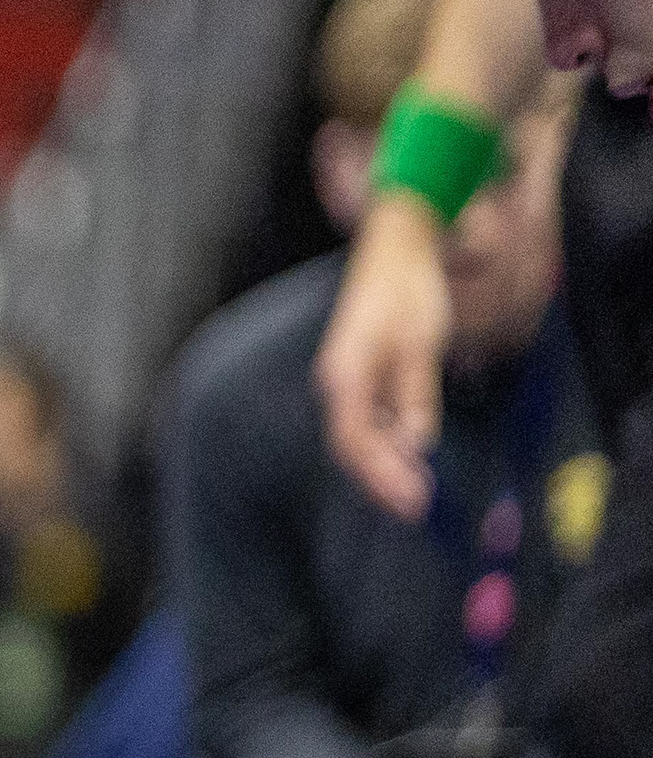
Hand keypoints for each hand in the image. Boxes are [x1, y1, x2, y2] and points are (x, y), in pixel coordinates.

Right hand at [316, 195, 451, 520]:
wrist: (396, 249)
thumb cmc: (408, 290)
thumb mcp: (421, 344)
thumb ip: (415, 396)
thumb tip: (417, 443)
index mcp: (344, 376)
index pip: (355, 440)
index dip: (382, 475)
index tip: (412, 500)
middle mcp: (336, 383)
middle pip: (351, 446)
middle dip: (382, 480)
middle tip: (416, 507)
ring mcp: (345, 381)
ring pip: (359, 437)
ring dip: (385, 465)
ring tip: (416, 490)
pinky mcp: (359, 377)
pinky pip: (368, 421)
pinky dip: (388, 443)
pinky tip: (409, 455)